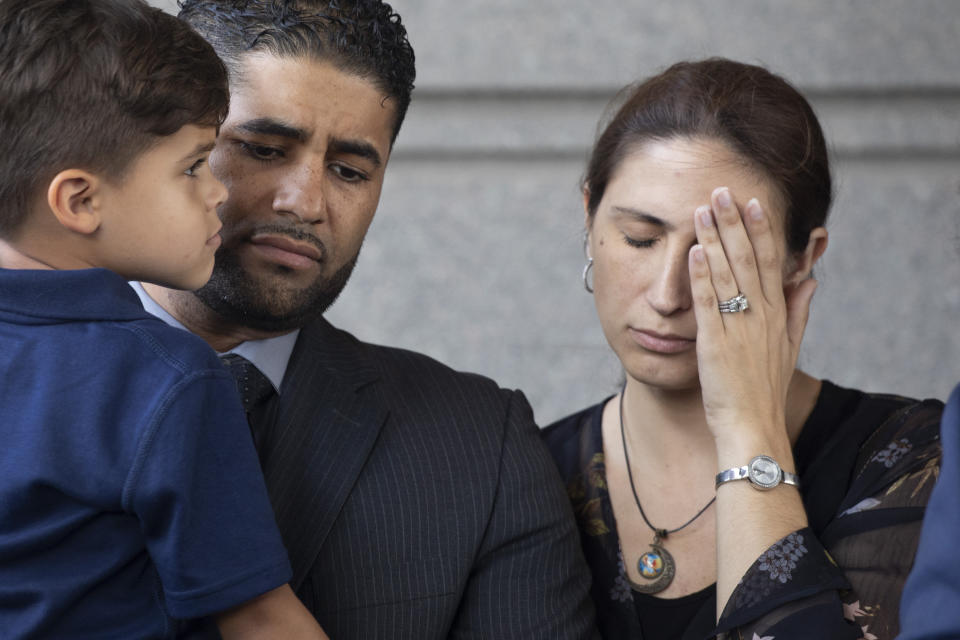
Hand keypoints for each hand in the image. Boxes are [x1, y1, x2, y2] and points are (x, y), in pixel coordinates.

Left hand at [687, 187, 816, 453]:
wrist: (753, 426)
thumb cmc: (765, 389)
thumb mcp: (789, 347)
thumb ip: (798, 311)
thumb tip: (808, 280)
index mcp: (778, 314)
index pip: (769, 262)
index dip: (761, 230)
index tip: (753, 201)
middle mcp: (761, 315)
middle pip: (748, 259)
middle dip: (734, 222)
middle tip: (722, 190)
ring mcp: (739, 327)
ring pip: (726, 273)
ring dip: (713, 239)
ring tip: (702, 210)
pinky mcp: (715, 342)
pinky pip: (708, 302)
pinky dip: (701, 275)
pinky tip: (693, 251)